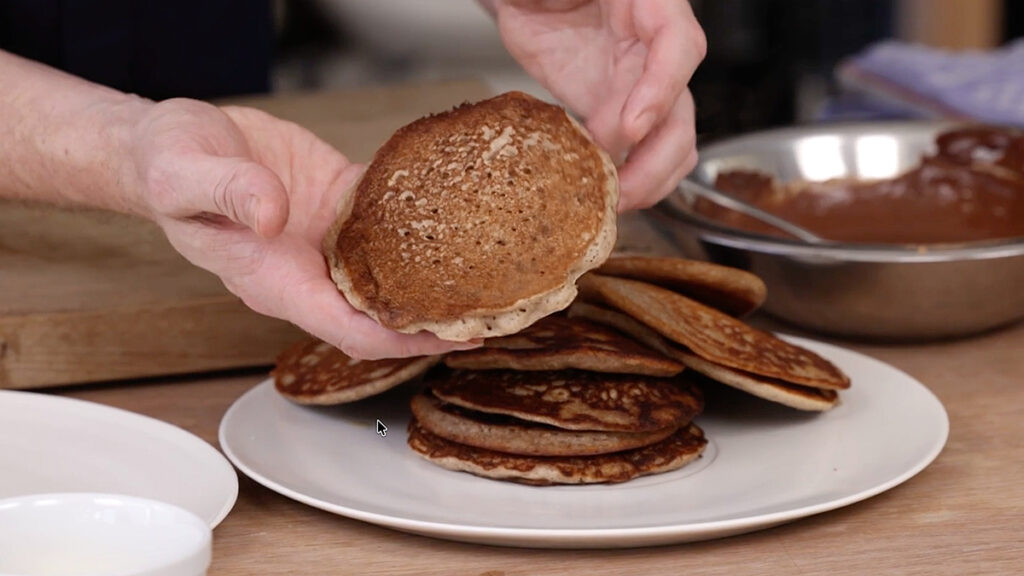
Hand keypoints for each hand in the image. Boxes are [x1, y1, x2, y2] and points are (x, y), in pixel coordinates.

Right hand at [128, 99, 475, 358]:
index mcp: (276, 280)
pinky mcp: (343, 206)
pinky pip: (392, 220)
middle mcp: (312, 270)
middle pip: (385, 311)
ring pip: (396, 272)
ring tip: (499, 275)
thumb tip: (275, 215)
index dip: (403, 340)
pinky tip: (468, 218)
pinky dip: (428, 222)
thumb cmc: (170, 168)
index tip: (454, 339)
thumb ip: (229, 194)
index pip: (349, 328)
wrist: (178, 142)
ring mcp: (331, 241)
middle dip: (439, 320)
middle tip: (500, 312)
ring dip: (442, 280)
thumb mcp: (186, 175)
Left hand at [493, 0, 705, 210]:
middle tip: (619, 187)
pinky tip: (602, 194)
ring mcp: (640, 83)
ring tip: (612, 202)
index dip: (662, 89)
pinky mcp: (617, 110)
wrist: (526, 0)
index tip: (631, 128)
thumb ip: (559, 18)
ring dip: (650, 178)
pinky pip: (643, 150)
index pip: (677, 44)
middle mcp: (655, 46)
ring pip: (673, 138)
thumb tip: (575, 79)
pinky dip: (630, 179)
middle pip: (682, 105)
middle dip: (656, 155)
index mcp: (649, 3)